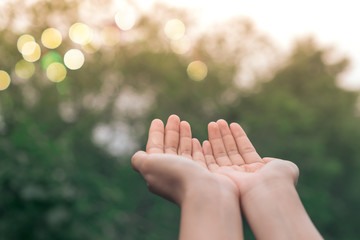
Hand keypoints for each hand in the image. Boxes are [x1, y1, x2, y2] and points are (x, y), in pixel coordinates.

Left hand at [132, 115, 243, 239]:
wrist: (205, 193)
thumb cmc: (176, 176)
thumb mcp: (149, 165)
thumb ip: (140, 159)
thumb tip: (138, 156)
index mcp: (159, 172)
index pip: (155, 150)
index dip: (155, 135)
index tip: (158, 121)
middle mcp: (174, 175)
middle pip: (171, 149)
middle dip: (171, 133)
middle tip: (174, 117)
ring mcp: (192, 176)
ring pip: (186, 152)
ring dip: (184, 137)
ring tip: (185, 123)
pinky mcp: (208, 176)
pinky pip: (202, 159)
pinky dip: (199, 148)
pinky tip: (201, 141)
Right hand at [203, 120, 321, 239]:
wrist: (268, 192)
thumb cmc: (278, 180)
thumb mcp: (284, 166)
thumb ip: (274, 161)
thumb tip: (265, 160)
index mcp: (256, 169)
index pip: (245, 149)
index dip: (239, 137)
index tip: (233, 124)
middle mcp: (242, 173)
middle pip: (231, 150)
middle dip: (225, 135)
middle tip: (218, 122)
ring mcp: (230, 176)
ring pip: (221, 154)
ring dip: (216, 139)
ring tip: (213, 124)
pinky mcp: (220, 179)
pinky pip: (211, 164)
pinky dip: (207, 153)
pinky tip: (205, 141)